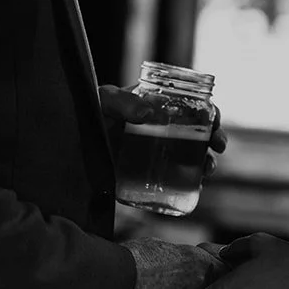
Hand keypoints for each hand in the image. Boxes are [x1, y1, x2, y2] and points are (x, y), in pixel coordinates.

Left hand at [100, 84, 227, 177]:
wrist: (70, 145)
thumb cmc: (89, 112)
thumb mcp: (104, 101)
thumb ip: (122, 102)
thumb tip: (148, 112)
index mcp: (157, 105)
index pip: (192, 105)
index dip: (209, 112)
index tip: (214, 120)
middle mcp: (162, 128)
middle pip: (198, 132)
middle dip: (215, 139)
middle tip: (218, 146)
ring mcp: (157, 153)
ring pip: (192, 157)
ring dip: (207, 163)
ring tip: (208, 170)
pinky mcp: (149, 174)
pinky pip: (176, 179)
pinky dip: (189, 183)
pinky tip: (196, 187)